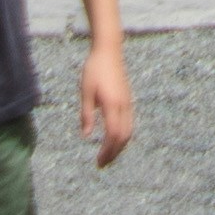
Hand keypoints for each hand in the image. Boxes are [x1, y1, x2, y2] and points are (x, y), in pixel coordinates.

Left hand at [79, 41, 135, 163]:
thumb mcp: (85, 91)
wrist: (109, 49)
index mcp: (112, 103)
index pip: (113, 134)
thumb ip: (86, 114)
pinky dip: (123, 136)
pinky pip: (129, 123)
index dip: (107, 151)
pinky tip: (113, 139)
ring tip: (108, 155)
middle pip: (123, 136)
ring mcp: (127, 101)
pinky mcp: (127, 99)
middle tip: (102, 164)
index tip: (98, 161)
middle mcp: (123, 104)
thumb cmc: (94, 69)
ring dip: (119, 146)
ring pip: (129, 130)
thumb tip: (86, 135)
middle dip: (114, 153)